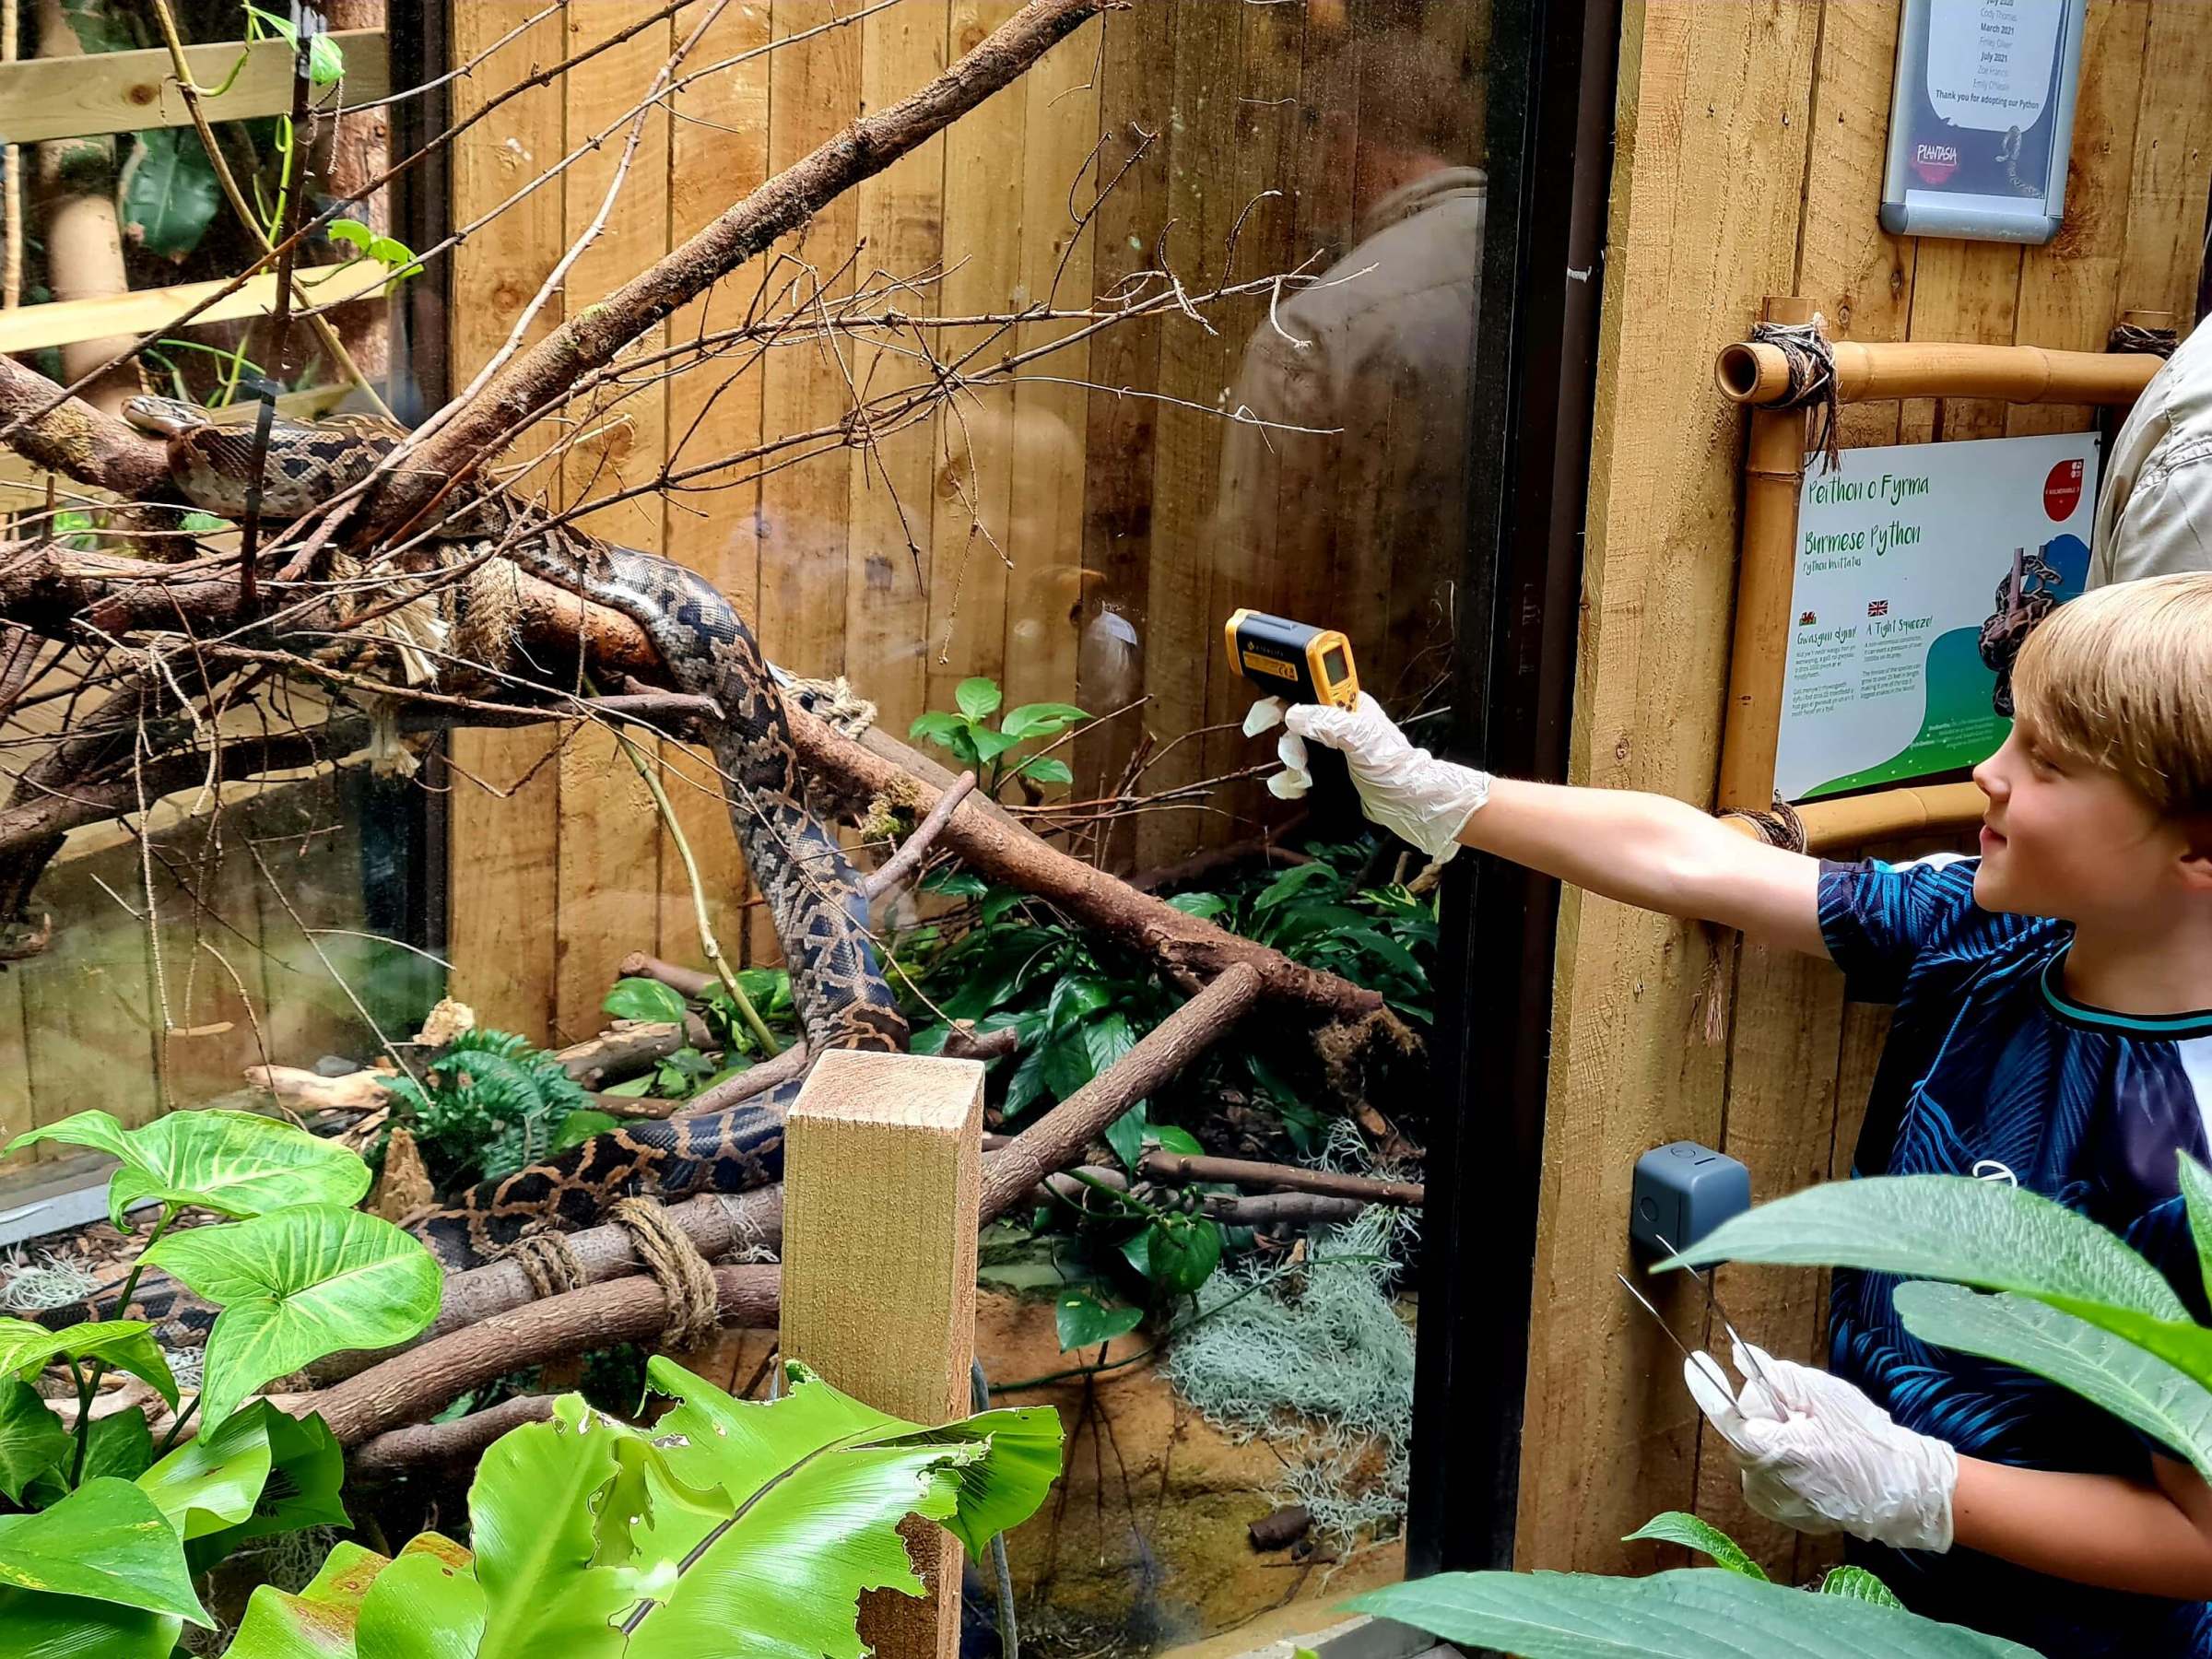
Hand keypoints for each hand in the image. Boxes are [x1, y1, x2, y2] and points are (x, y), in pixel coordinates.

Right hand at [1244, 692, 1490, 861]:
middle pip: (1292, 724)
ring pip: (1292, 752)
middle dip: (1287, 743)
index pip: (1305, 689)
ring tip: (1306, 778)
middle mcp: (1334, 726)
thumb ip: (1328, 723)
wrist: (1409, 806)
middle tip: (1295, 757)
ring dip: (1291, 767)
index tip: (1264, 716)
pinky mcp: (1327, 775)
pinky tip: (1297, 789)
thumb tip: (1293, 714)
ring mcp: (1330, 752)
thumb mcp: (1362, 740)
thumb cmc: (1396, 768)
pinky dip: (1290, 783)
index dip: (1281, 697)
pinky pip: (1296, 775)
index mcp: (1344, 706)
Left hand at [1684, 1340, 1956, 1552]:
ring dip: (1775, 1437)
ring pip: (1756, 1452)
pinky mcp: (1784, 1515)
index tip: (1693, 1362)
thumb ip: (1777, 1377)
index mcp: (1771, 1454)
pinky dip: (1783, 1459)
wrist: (1902, 1491)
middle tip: (1804, 1413)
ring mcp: (1772, 1505)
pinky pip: (1769, 1474)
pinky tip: (1815, 1458)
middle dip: (1765, 1414)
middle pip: (1744, 1431)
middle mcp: (1762, 1485)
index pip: (1726, 1416)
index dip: (1707, 1387)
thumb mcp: (1824, 1396)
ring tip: (1818, 1438)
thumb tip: (1742, 1358)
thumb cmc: (1865, 1440)